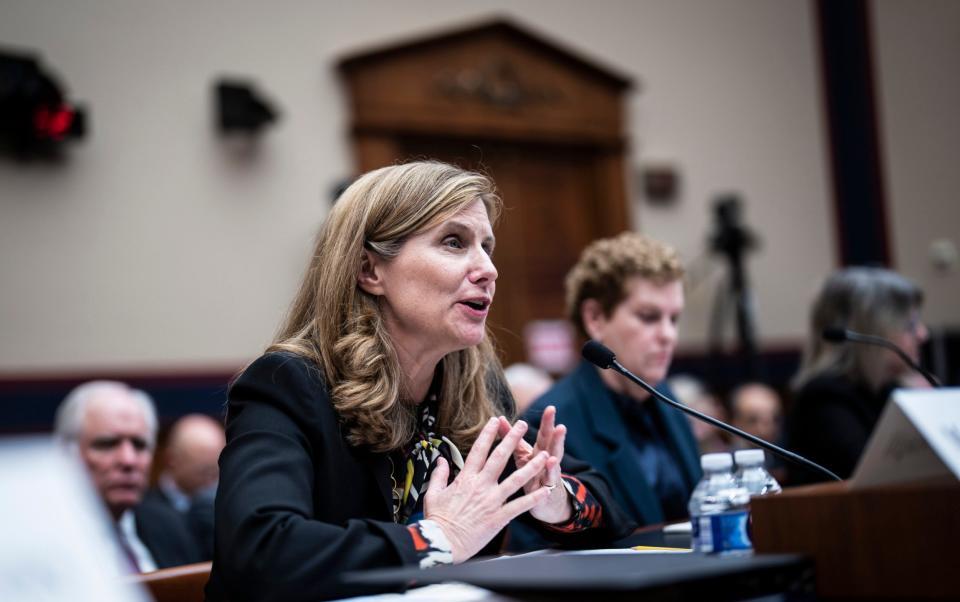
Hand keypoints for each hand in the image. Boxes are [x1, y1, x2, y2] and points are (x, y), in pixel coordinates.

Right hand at [424, 417, 552, 562]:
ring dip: (531, 466)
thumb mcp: (433, 493)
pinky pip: (520, 506)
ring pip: (516, 479)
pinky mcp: (499, 517)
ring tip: (544, 455)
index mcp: (466, 478)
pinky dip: (533, 498)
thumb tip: (441, 459)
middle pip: (500, 457)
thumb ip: (439, 474)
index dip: (488, 434)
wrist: (443, 543)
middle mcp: (481, 486)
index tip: (495, 421)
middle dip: (512, 439)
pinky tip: (545, 490)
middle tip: (523, 425)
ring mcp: (492, 501)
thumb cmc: (438, 519)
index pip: (479, 450)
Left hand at [498, 405, 571, 524]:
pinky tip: (550, 465)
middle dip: (555, 434)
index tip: (550, 407)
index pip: (544, 435)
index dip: (547, 423)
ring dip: (556, 452)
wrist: (546, 503)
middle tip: (559, 422)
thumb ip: (512, 438)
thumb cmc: (532, 475)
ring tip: (559, 440)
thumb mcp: (522, 455)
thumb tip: (499, 419)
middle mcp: (547, 462)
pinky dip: (550, 474)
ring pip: (554, 463)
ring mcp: (549, 476)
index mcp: (539, 452)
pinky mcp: (546, 492)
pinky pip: (548, 483)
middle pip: (551, 445)